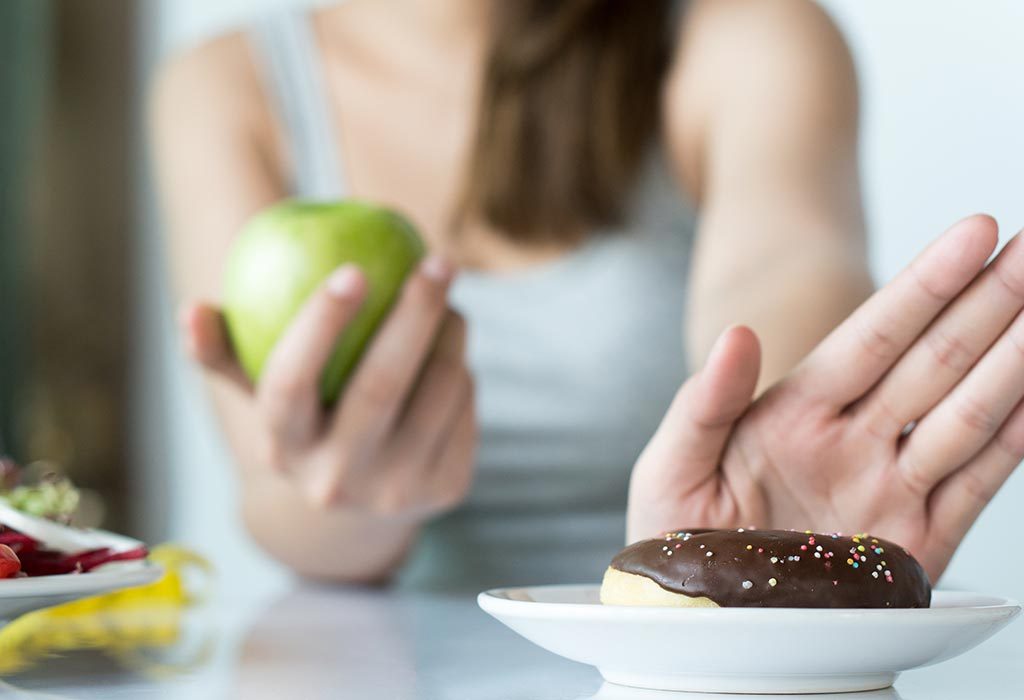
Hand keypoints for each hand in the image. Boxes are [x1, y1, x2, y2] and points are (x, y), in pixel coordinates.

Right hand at [180, 256, 476, 518]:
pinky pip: (466, 405)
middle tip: (437, 260)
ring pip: (439, 389)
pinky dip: (462, 367)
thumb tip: (191, 309)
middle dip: (415, 312)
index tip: (351, 268)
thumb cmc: (306, 420)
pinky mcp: (448, 489)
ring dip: (452, 332)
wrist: (361, 506)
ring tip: (447, 301)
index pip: (291, 383)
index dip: (319, 324)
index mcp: (283, 449)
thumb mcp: (261, 395)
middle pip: (381, 384)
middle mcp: (338, 480)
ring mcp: (397, 490)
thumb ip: (224, 352)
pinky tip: (451, 352)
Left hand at [629, 215, 1023, 580]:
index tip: (975, 233)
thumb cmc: (678, 539)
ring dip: (1013, 360)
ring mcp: (889, 489)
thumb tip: (737, 333)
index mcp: (795, 413)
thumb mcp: (671, 467)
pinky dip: (1014, 441)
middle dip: (988, 304)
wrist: (698, 621)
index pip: (871, 336)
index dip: (924, 287)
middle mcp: (853, 441)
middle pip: (932, 361)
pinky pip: (976, 484)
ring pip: (965, 413)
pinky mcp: (916, 545)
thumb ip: (704, 402)